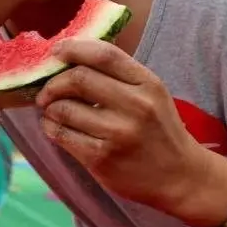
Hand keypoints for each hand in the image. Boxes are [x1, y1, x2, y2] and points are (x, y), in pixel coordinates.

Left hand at [35, 39, 209, 214]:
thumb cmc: (159, 131)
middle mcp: (135, 106)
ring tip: (52, 111)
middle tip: (46, 92)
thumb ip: (119, 76)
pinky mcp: (101, 158)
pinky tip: (54, 128)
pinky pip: (62, 135)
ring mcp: (118, 133)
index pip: (104, 54)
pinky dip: (51, 128)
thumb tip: (69, 59)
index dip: (73, 48)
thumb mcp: (152, 95)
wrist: (181, 178)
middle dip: (53, 83)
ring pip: (64, 109)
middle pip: (78, 79)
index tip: (56, 51)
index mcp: (148, 84)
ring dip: (50, 108)